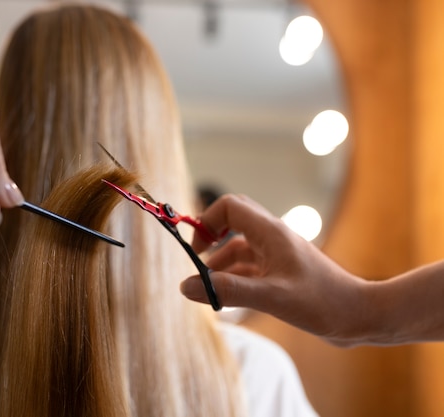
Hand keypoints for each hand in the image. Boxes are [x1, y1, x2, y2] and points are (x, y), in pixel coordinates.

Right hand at [180, 194, 368, 345]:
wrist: (360, 317)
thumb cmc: (323, 303)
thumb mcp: (272, 297)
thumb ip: (228, 290)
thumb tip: (186, 286)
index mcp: (270, 233)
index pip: (230, 207)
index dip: (207, 221)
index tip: (196, 249)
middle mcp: (272, 239)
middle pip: (233, 221)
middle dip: (211, 237)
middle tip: (198, 260)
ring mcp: (277, 256)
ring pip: (238, 248)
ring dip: (220, 264)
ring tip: (208, 290)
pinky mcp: (281, 274)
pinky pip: (249, 268)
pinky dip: (234, 278)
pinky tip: (228, 298)